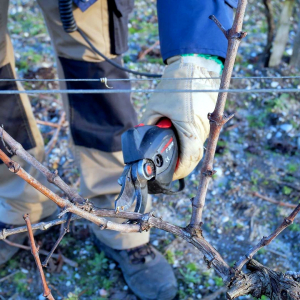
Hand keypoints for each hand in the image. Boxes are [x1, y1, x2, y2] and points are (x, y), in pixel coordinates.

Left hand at [141, 56, 219, 179]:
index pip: (189, 157)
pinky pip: (200, 138)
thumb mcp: (154, 106)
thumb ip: (147, 124)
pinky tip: (180, 143)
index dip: (180, 170)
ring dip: (186, 155)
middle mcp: (202, 128)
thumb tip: (143, 137)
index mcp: (189, 126)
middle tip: (169, 169)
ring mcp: (207, 125)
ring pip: (198, 148)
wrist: (193, 67)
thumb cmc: (174, 85)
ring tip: (172, 157)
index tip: (171, 174)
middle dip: (182, 166)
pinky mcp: (208, 120)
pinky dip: (190, 145)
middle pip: (194, 156)